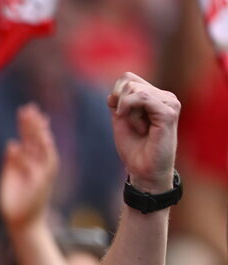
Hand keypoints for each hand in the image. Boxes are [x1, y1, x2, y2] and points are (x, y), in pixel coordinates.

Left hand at [0, 103, 56, 231]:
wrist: (21, 221)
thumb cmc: (16, 200)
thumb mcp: (10, 177)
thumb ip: (11, 161)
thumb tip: (12, 144)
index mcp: (30, 162)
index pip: (30, 139)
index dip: (28, 125)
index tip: (26, 110)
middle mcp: (38, 166)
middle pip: (37, 141)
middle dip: (34, 125)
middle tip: (29, 108)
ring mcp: (41, 174)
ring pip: (43, 151)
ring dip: (40, 136)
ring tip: (37, 121)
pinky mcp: (40, 185)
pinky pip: (37, 168)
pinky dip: (31, 157)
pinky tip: (25, 144)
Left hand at [107, 72, 179, 192]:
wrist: (143, 170)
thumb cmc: (134, 149)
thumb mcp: (121, 122)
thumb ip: (117, 105)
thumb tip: (112, 93)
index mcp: (154, 97)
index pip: (128, 78)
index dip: (116, 95)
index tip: (119, 115)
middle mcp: (165, 97)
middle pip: (129, 82)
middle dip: (121, 105)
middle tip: (131, 125)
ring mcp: (169, 103)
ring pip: (134, 89)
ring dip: (126, 111)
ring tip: (138, 128)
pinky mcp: (169, 112)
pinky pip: (142, 97)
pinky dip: (131, 112)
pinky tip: (138, 127)